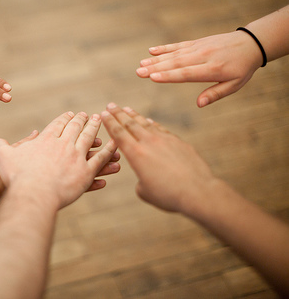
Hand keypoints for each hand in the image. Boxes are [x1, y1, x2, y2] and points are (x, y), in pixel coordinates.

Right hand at [0, 112, 119, 208]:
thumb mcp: (3, 157)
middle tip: (88, 115)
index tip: (71, 114)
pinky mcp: (84, 173)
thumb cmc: (14, 177)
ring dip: (95, 129)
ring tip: (101, 123)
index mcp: (45, 139)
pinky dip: (108, 152)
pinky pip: (99, 160)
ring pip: (89, 139)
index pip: (57, 125)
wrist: (30, 194)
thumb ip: (1, 146)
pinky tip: (115, 146)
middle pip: (75, 128)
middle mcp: (63, 144)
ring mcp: (75, 157)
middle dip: (82, 120)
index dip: (65, 119)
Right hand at [101, 103, 217, 212]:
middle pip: (129, 124)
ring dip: (133, 115)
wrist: (197, 191)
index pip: (118, 133)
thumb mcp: (144, 191)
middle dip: (118, 113)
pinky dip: (152, 124)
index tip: (103, 113)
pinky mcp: (178, 142)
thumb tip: (145, 175)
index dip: (109, 122)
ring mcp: (164, 140)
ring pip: (145, 123)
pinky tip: (148, 121)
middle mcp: (148, 142)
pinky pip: (160, 129)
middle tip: (110, 105)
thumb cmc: (168, 195)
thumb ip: (140, 180)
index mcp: (135, 154)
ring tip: (126, 109)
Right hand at [136, 31, 261, 106]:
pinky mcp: (196, 42)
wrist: (250, 43)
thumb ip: (215, 94)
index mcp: (212, 69)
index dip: (169, 75)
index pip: (186, 73)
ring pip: (174, 54)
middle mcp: (203, 57)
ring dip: (156, 59)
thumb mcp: (235, 84)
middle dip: (155, 68)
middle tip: (139, 72)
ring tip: (141, 64)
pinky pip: (178, 45)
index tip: (153, 77)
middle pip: (175, 63)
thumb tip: (199, 104)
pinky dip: (164, 48)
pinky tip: (151, 51)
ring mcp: (198, 48)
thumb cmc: (242, 68)